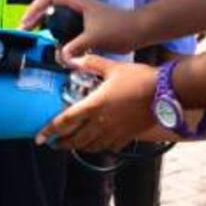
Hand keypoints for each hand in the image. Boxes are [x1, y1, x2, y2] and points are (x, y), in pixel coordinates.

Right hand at [19, 0, 140, 63]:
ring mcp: (82, 17)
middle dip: (36, 17)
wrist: (139, 31)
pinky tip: (56, 48)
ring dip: (46, 27)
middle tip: (26, 31)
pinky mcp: (87, 27)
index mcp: (77, 2)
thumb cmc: (119, 28)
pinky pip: (67, 29)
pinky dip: (58, 36)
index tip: (27, 23)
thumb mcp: (95, 37)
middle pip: (50, 6)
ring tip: (37, 38)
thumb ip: (76, 46)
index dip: (34, 8)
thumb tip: (60, 56)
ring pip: (58, 18)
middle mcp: (77, 7)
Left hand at [35, 56, 157, 149]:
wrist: (165, 93)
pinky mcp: (127, 136)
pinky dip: (100, 147)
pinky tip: (99, 144)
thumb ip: (91, 63)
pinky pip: (109, 146)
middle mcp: (101, 123)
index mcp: (94, 105)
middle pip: (75, 139)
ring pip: (91, 146)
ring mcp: (114, 132)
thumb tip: (73, 58)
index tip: (39, 138)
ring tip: (72, 145)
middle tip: (54, 144)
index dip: (49, 131)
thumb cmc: (138, 78)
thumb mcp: (112, 66)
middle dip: (62, 143)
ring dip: (79, 147)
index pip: (65, 121)